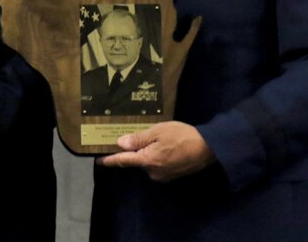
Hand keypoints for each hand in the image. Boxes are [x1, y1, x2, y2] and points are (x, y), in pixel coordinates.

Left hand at [95, 121, 214, 181]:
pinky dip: (157, 156)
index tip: (98, 160)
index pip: (122, 161)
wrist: (209, 148)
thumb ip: (138, 139)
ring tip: (157, 138)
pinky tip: (165, 146)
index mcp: (147, 161)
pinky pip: (158, 165)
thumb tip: (120, 144)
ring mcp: (163, 176)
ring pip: (148, 162)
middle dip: (135, 150)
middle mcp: (152, 172)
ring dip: (148, 152)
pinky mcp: (172, 175)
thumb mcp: (158, 132)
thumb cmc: (182, 136)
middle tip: (138, 135)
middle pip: (136, 161)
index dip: (109, 160)